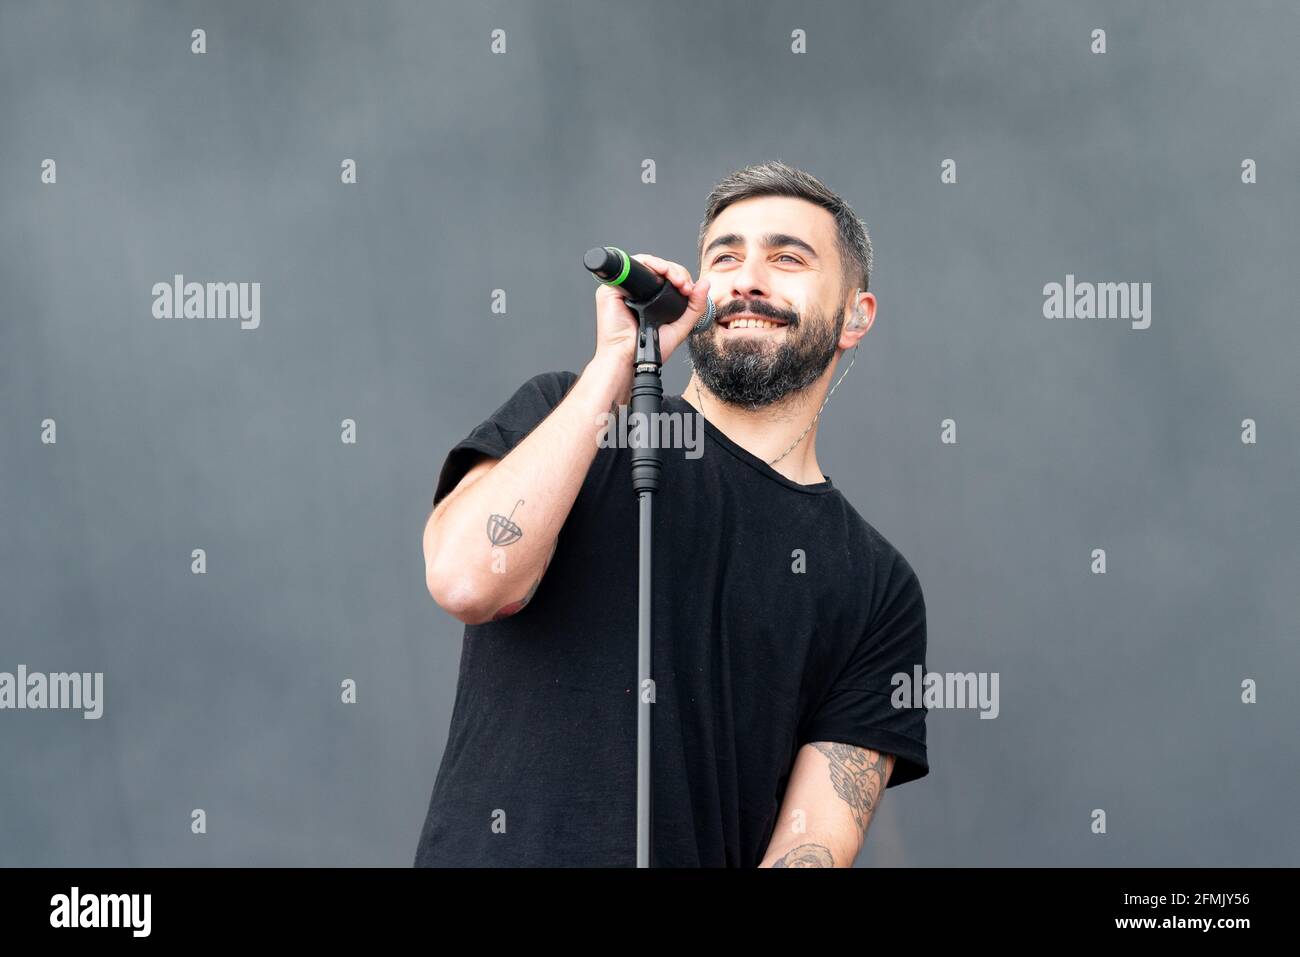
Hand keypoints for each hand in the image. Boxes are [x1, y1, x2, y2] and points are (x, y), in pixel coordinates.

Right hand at [592, 253, 711, 366]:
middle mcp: (636, 292)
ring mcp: (623, 289)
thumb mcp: (679, 326)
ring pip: (647, 263)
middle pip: (658, 268)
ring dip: (666, 267)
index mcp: (649, 299)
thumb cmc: (649, 349)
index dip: (680, 278)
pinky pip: (631, 265)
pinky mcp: (611, 288)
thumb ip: (694, 306)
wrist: (630, 359)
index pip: (666, 278)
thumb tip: (705, 284)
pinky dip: (649, 264)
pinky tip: (662, 273)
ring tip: (678, 281)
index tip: (689, 290)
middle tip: (685, 286)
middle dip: (676, 272)